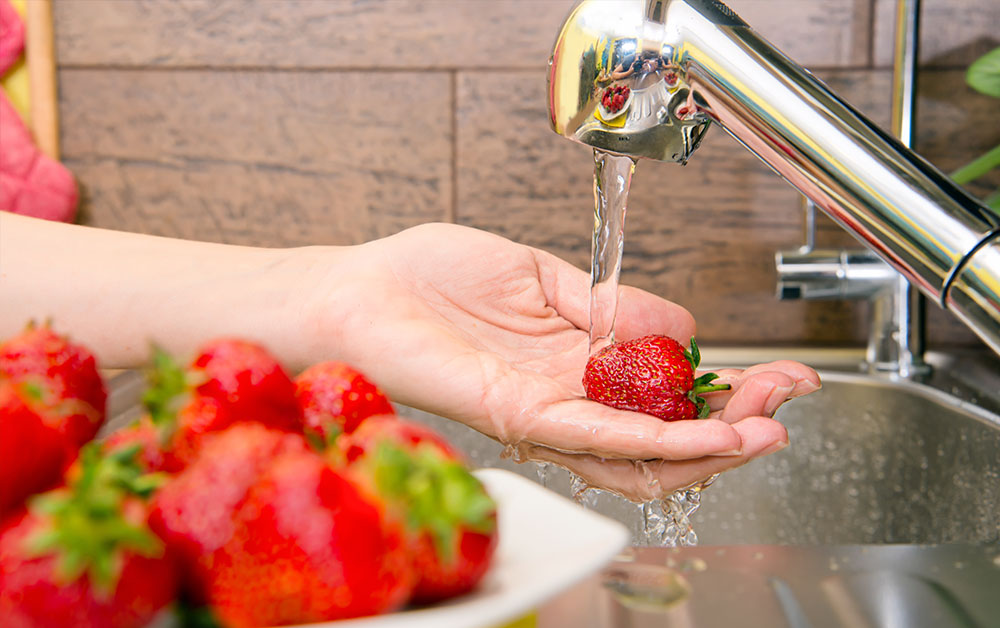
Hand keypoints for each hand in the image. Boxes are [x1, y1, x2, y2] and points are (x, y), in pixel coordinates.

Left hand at [312, 224, 819, 500]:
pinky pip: (593, 436)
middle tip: (783, 406)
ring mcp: (543, 415)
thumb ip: (609, 304)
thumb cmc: (430, 281)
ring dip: (706, 447)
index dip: (727, 390)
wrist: (360, 292)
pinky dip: (651, 440)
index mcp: (575, 365)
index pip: (665, 393)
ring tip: (762, 433)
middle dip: (734, 425)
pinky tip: (700, 436)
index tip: (779, 375)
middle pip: (664, 436)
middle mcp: (566, 401)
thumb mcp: (541, 275)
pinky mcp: (516, 415)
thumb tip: (679, 323)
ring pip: (638, 453)